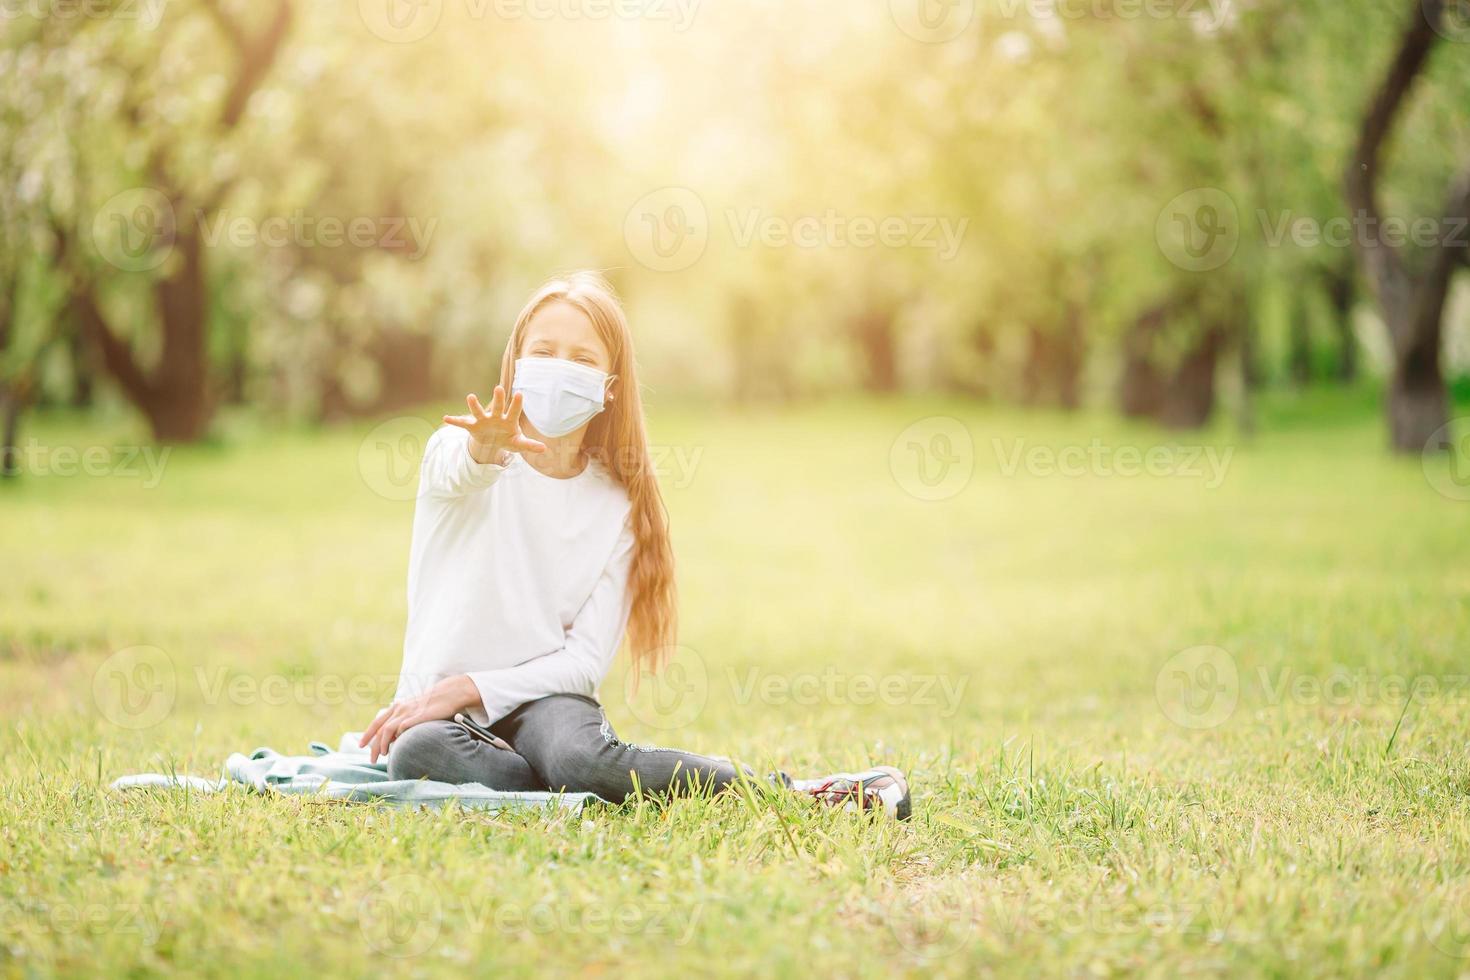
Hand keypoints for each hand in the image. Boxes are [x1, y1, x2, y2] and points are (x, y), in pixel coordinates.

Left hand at [359, 675, 479, 763]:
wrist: (449, 693)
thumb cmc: (433, 704)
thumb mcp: (414, 710)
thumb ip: (404, 719)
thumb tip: (395, 736)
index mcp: (397, 707)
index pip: (377, 722)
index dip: (367, 734)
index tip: (361, 745)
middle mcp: (399, 708)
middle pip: (379, 729)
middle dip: (373, 745)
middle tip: (372, 759)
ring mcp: (408, 712)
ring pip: (387, 730)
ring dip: (383, 744)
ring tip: (384, 755)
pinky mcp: (417, 716)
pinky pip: (402, 728)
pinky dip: (397, 737)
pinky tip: (398, 746)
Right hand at [442, 387, 546, 464]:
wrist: (493, 442)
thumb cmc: (508, 439)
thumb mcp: (518, 444)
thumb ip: (529, 445)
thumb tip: (544, 449)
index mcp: (509, 420)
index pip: (515, 411)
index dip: (517, 404)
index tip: (520, 394)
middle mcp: (496, 417)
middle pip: (498, 407)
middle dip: (498, 399)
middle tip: (499, 388)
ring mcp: (483, 420)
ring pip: (478, 412)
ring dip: (474, 405)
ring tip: (470, 397)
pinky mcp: (473, 426)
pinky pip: (462, 423)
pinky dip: (454, 421)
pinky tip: (446, 418)